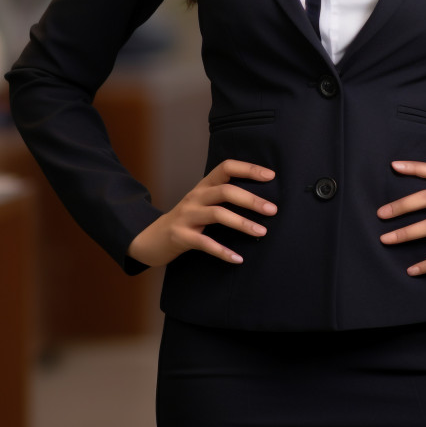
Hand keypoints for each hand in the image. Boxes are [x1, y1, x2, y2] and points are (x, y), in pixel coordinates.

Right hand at [127, 159, 276, 267]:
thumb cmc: (188, 219)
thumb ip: (224, 195)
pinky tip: (238, 259)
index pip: (226, 167)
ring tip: (262, 232)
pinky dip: (223, 251)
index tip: (271, 176)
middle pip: (225, 191)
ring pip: (218, 214)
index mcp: (204, 185)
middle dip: (251, 200)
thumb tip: (262, 197)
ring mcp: (187, 216)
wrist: (152, 238)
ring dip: (242, 223)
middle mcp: (196, 197)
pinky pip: (205, 243)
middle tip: (273, 210)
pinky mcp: (181, 236)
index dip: (248, 169)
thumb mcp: (203, 202)